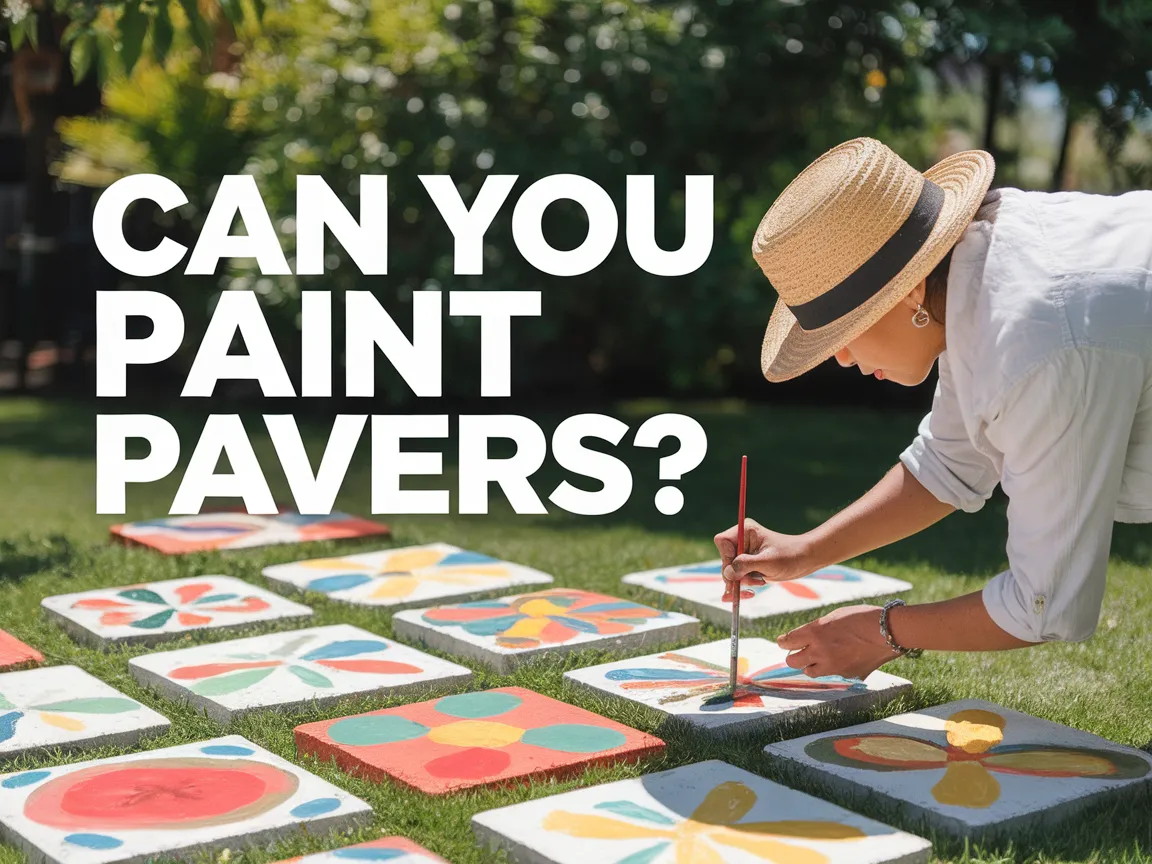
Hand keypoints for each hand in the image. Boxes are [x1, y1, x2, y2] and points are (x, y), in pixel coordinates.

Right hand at [713, 518, 813, 602]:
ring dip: (742, 581)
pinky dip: (743, 586)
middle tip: (750, 583)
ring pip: (730, 572)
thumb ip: (745, 565)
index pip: (722, 542)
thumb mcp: (768, 561)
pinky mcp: (749, 565)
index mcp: (745, 532)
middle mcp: (742, 541)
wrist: (806, 560)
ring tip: (760, 581)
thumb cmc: (791, 555)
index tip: (736, 570)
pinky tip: (751, 592)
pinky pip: (737, 577)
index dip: (726, 558)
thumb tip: (727, 574)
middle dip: (736, 574)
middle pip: (725, 560)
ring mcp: (745, 553)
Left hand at [776, 604, 901, 678]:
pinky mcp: (846, 674)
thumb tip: (806, 639)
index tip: (782, 642)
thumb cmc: (862, 617)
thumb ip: (817, 629)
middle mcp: (820, 651)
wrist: (888, 631)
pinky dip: (831, 668)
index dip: (783, 642)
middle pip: (792, 661)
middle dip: (792, 656)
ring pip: (809, 672)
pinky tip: (841, 658)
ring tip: (817, 657)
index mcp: (815, 632)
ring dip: (810, 665)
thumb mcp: (834, 616)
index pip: (787, 642)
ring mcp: (833, 665)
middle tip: (796, 652)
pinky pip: (831, 674)